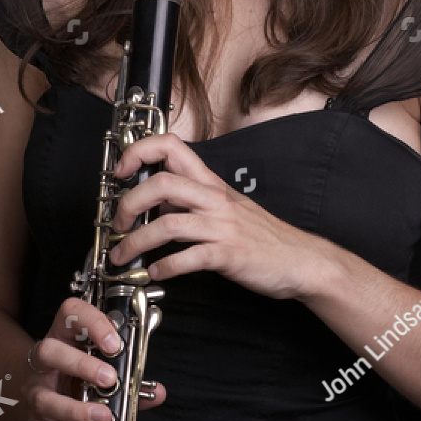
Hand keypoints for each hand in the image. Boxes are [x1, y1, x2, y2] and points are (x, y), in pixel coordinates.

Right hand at [24, 296, 165, 420]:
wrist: (42, 395)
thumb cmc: (76, 376)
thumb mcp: (100, 366)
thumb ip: (130, 378)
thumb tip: (158, 393)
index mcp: (64, 337)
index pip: (71, 314)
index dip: (93, 324)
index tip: (115, 343)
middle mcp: (45, 363)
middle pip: (49, 351)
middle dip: (81, 365)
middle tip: (110, 378)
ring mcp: (35, 391)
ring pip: (45, 397)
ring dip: (76, 409)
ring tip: (103, 417)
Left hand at [108, 132, 319, 299]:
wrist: (302, 260)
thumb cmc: (264, 236)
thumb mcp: (227, 208)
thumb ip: (192, 201)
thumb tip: (156, 201)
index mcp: (212, 184)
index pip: (171, 147)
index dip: (139, 152)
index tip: (121, 171)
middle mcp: (215, 200)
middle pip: (160, 184)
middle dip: (128, 204)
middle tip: (117, 224)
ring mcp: (222, 226)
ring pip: (167, 224)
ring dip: (136, 242)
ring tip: (123, 256)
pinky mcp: (229, 254)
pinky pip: (188, 258)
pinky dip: (165, 267)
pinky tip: (156, 273)